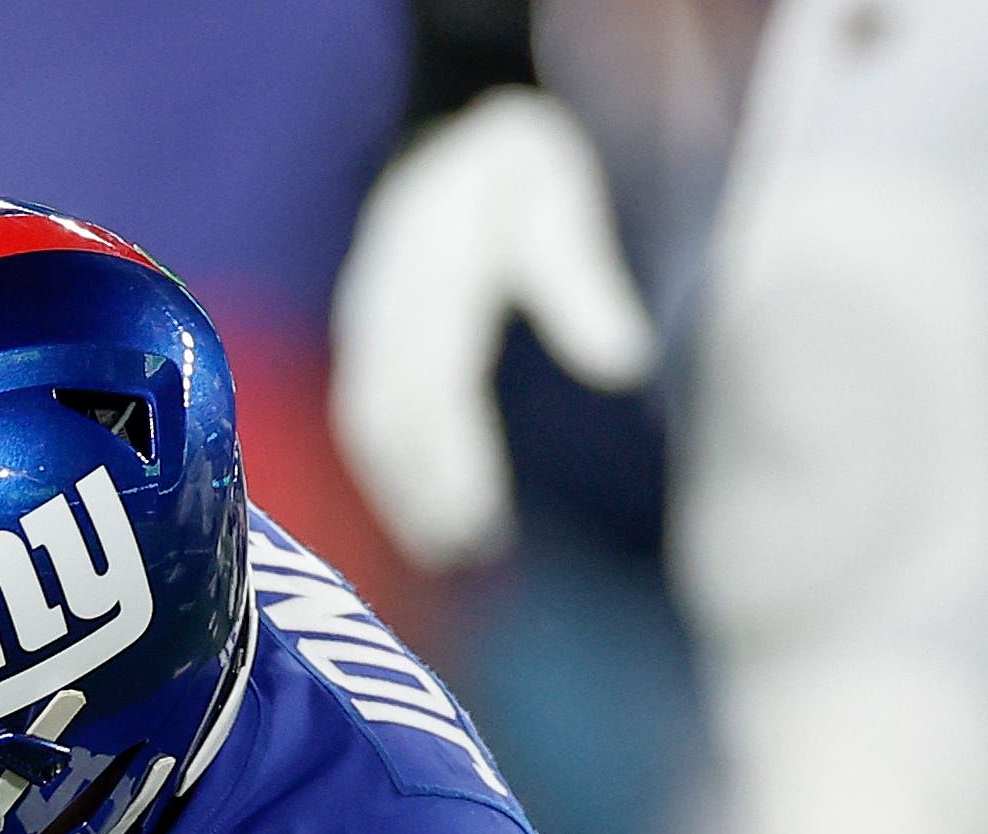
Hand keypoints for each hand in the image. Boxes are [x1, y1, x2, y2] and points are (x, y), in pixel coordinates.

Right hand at [330, 87, 656, 571]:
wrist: (457, 128)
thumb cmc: (521, 168)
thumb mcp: (562, 200)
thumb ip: (584, 279)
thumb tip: (624, 365)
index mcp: (429, 268)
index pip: (432, 384)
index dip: (450, 459)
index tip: (480, 519)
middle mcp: (381, 301)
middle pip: (386, 417)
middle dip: (419, 490)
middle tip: (462, 551)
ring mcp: (363, 320)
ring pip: (367, 421)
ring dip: (399, 488)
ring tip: (445, 545)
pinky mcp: (363, 336)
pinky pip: (365, 412)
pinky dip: (390, 466)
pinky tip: (426, 504)